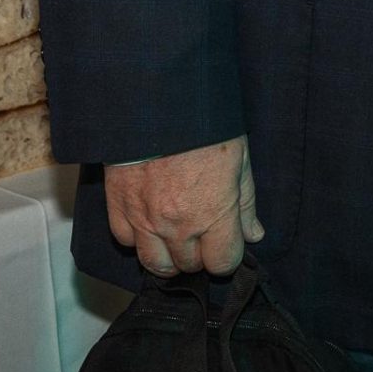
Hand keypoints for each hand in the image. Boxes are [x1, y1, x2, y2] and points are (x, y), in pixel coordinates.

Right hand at [105, 134, 261, 278]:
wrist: (161, 105)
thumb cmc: (206, 129)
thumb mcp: (240, 160)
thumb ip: (246, 204)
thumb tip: (253, 234)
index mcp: (213, 214)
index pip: (222, 263)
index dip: (227, 255)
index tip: (227, 242)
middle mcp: (178, 226)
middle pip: (189, 266)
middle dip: (200, 255)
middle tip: (203, 234)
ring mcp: (145, 220)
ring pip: (155, 264)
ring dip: (169, 256)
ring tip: (176, 238)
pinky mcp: (119, 208)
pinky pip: (126, 241)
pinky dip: (138, 237)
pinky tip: (150, 222)